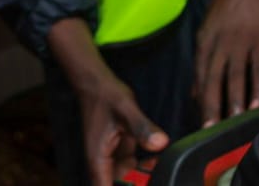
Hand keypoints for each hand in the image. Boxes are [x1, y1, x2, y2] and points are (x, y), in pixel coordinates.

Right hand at [78, 70, 168, 184]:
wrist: (98, 83)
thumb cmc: (106, 96)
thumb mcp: (127, 111)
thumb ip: (142, 128)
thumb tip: (160, 143)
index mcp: (98, 160)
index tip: (141, 184)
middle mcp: (103, 162)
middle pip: (120, 185)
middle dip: (138, 183)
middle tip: (156, 175)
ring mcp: (112, 156)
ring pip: (128, 177)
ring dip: (143, 176)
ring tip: (160, 168)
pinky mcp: (120, 149)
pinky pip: (133, 165)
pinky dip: (145, 165)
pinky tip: (158, 158)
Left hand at [195, 0, 258, 125]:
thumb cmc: (227, 3)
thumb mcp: (207, 28)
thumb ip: (202, 60)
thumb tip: (194, 92)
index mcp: (204, 42)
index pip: (199, 77)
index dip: (199, 102)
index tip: (199, 123)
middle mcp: (220, 44)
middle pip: (214, 82)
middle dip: (212, 108)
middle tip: (211, 132)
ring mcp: (241, 42)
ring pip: (236, 78)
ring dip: (234, 103)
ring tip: (234, 124)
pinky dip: (258, 88)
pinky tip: (257, 104)